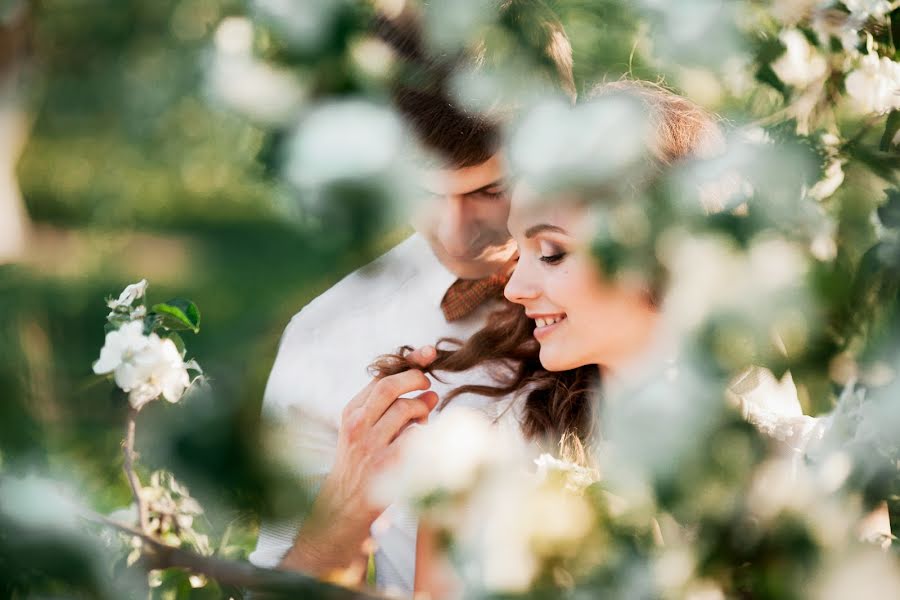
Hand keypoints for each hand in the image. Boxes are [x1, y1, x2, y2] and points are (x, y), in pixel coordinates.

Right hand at [280, 346, 438, 576]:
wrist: (343, 508)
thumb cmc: (361, 466)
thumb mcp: (364, 433)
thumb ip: (392, 410)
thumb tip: (431, 393)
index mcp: (351, 412)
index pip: (380, 377)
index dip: (409, 364)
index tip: (428, 355)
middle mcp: (357, 424)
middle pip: (391, 385)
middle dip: (415, 378)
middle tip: (428, 385)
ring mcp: (370, 444)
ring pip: (406, 409)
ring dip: (422, 412)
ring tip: (422, 423)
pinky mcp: (386, 465)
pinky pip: (415, 437)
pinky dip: (424, 435)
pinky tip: (422, 442)